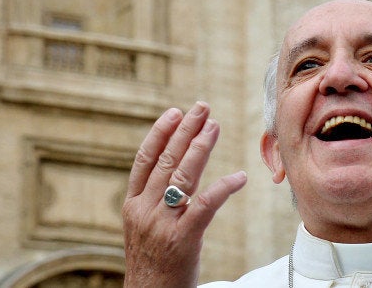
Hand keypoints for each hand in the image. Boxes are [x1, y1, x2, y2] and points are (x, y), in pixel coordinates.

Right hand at [122, 101, 246, 287]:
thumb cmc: (152, 264)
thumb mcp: (143, 229)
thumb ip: (154, 202)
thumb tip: (173, 174)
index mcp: (132, 205)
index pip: (144, 159)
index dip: (160, 132)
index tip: (175, 112)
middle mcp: (144, 210)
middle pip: (165, 160)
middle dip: (185, 130)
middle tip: (202, 107)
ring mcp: (161, 224)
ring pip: (182, 175)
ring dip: (201, 147)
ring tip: (215, 126)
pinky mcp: (183, 239)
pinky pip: (205, 205)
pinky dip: (224, 187)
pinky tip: (239, 177)